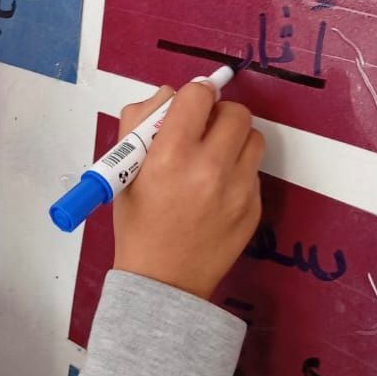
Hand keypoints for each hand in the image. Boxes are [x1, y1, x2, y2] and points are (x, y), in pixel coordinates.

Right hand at [112, 82, 263, 301]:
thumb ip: (139, 121)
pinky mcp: (254, 208)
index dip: (193, 94)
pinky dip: (238, 171)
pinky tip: (217, 190)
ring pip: (253, 138)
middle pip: (235, 112)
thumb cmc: (138, 223)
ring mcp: (238, 191)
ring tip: (214, 157)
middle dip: (218, 113)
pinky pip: (254, 171)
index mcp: (171, 155)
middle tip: (204, 129)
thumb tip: (169, 95)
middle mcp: (210, 169)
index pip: (198, 96)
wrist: (164, 281)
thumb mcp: (122, 169)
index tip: (190, 105)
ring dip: (234, 139)